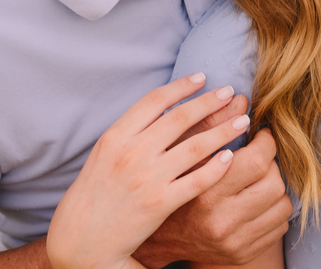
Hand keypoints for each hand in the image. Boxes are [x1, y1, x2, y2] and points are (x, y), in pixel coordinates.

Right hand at [45, 74, 250, 268]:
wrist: (79, 242)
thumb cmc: (93, 195)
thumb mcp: (104, 154)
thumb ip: (131, 132)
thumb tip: (166, 107)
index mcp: (115, 137)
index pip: (154, 100)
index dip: (181, 86)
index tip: (202, 77)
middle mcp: (131, 153)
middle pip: (181, 118)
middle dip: (210, 101)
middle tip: (231, 91)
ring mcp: (147, 178)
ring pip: (196, 146)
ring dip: (223, 130)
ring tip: (242, 120)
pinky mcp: (160, 204)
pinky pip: (197, 180)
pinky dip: (217, 166)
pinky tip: (231, 158)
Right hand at [132, 127, 292, 266]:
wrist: (157, 243)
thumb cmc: (168, 186)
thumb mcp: (179, 154)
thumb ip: (210, 125)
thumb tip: (240, 100)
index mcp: (204, 194)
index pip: (257, 161)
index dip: (265, 142)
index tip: (260, 134)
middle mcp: (221, 221)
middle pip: (274, 181)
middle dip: (271, 164)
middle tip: (259, 156)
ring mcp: (235, 242)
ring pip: (282, 203)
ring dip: (274, 186)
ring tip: (257, 179)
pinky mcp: (244, 254)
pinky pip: (280, 225)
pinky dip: (275, 209)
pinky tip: (257, 201)